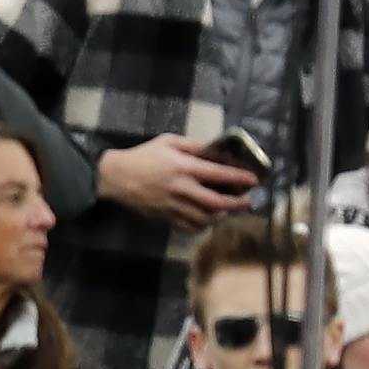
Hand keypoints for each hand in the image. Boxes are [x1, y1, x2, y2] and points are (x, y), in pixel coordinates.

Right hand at [98, 136, 258, 226]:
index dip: (239, 178)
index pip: (218, 174)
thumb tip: (215, 149)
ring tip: (229, 211)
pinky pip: (187, 227)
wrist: (115, 177)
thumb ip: (193, 145)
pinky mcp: (164, 216)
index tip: (254, 179)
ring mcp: (172, 205)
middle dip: (236, 204)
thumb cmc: (143, 156)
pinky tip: (208, 220)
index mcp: (183, 167)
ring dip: (220, 217)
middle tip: (249, 202)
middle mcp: (180, 188)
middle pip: (215, 202)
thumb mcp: (169, 141)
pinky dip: (201, 226)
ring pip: (203, 218)